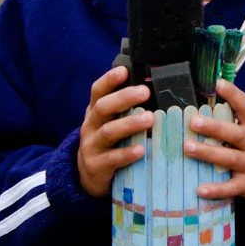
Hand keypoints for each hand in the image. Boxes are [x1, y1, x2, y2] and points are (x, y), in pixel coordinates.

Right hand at [76, 65, 153, 197]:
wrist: (90, 175)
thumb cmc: (109, 142)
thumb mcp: (112, 122)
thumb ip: (126, 108)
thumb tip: (155, 88)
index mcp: (95, 112)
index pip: (98, 91)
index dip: (109, 80)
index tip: (124, 70)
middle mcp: (90, 126)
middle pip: (103, 108)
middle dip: (124, 98)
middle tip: (145, 92)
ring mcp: (92, 146)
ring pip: (108, 132)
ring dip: (129, 124)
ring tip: (150, 119)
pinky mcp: (97, 166)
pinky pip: (112, 159)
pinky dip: (126, 154)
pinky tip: (141, 150)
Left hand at [185, 79, 244, 219]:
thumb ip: (236, 123)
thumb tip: (203, 107)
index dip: (233, 94)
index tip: (218, 82)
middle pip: (235, 134)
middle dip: (214, 128)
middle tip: (193, 121)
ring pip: (230, 158)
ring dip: (208, 153)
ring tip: (188, 148)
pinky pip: (231, 187)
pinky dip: (216, 189)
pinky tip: (200, 189)